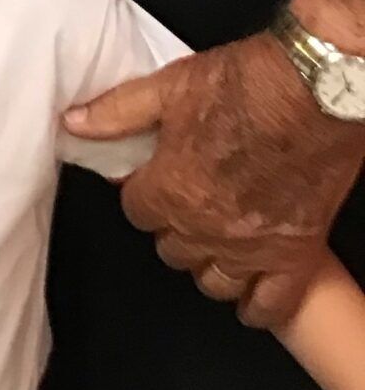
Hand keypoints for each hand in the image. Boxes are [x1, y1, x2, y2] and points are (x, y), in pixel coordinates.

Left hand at [65, 31, 364, 326]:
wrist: (314, 90)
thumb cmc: (246, 83)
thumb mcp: (169, 85)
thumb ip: (117, 111)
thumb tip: (74, 124)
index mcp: (172, 189)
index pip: (137, 213)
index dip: (144, 194)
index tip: (153, 181)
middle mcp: (207, 227)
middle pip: (172, 249)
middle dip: (173, 227)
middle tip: (186, 203)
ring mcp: (253, 247)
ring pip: (214, 282)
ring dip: (209, 264)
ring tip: (215, 241)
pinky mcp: (296, 254)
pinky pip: (271, 305)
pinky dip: (258, 305)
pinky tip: (251, 294)